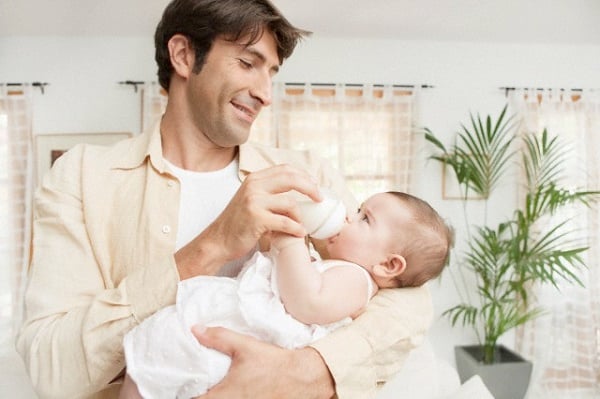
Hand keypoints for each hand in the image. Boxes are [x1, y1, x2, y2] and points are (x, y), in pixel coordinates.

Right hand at [176, 164, 321, 278]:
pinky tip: (299, 233)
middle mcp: (254, 186)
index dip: (304, 176)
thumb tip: (298, 190)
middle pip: (291, 178)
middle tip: (319, 198)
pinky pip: (285, 221)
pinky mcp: (256, 218)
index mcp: (254, 179)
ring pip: (289, 202)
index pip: (285, 169)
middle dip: (310, 187)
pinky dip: (295, 228)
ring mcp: (254, 201)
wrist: (218, 241)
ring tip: (300, 225)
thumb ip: (270, 193)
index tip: (315, 185)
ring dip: (299, 215)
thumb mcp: (252, 200)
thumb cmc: (238, 224)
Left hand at [192, 326, 334, 398]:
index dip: (185, 394)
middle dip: (200, 394)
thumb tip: (195, 330)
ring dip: (215, 395)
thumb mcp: (245, 347)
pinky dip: (229, 397)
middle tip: (197, 385)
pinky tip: (231, 389)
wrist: (303, 377)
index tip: (182, 386)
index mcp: (223, 396)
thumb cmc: (273, 364)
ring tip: (213, 387)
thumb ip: (218, 338)